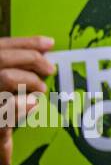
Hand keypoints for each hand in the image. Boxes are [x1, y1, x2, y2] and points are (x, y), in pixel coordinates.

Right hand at [0, 35, 55, 164]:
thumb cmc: (3, 122)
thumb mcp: (10, 93)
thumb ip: (19, 73)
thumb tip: (46, 52)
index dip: (24, 42)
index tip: (49, 43)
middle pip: (0, 58)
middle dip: (30, 58)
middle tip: (51, 69)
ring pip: (3, 77)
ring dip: (29, 79)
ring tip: (41, 90)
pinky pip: (4, 106)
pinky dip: (22, 102)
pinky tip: (33, 106)